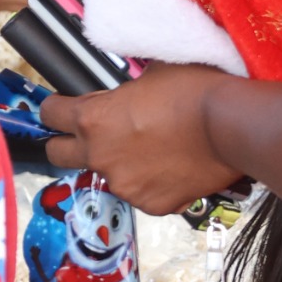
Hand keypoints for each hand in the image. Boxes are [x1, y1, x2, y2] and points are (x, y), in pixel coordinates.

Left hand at [40, 66, 241, 213]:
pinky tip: (172, 165)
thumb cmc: (193, 91)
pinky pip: (141, 193)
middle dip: (66, 143)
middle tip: (89, 135)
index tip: (61, 108)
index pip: (50, 115)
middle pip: (57, 154)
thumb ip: (121, 94)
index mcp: (92, 119)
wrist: (231, 126)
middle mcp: (99, 156)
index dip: (55, 109)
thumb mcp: (148, 76)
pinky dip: (151, 182)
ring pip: (107, 174)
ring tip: (153, 148)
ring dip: (120, 163)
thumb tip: (119, 100)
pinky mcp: (151, 205)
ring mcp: (124, 185)